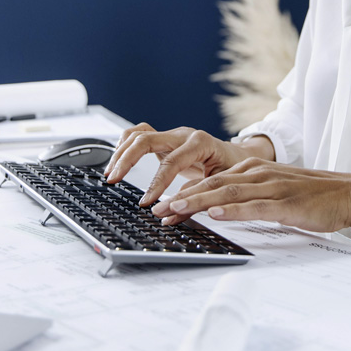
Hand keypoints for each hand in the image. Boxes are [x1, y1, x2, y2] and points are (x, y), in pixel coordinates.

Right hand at [104, 123, 251, 205]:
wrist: (239, 156)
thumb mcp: (218, 187)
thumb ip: (193, 200)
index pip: (171, 162)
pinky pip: (139, 135)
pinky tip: (118, 161)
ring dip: (121, 151)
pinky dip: (125, 146)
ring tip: (111, 172)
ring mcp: (172, 134)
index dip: (156, 183)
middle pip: (146, 139)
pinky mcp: (164, 139)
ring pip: (138, 133)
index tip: (145, 202)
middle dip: (127, 160)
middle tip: (113, 180)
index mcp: (200, 143)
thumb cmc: (231, 171)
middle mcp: (183, 134)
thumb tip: (168, 216)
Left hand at [150, 158, 350, 234]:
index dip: (185, 193)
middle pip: (213, 185)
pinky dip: (233, 210)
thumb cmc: (311, 196)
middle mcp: (258, 174)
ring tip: (176, 209)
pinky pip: (255, 206)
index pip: (212, 181)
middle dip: (182, 197)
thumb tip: (218, 208)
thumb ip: (247, 196)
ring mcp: (271, 187)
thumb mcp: (273, 191)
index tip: (163, 206)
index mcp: (253, 170)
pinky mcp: (286, 204)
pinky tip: (217, 214)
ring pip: (228, 193)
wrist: (348, 193)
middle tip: (158, 209)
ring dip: (199, 201)